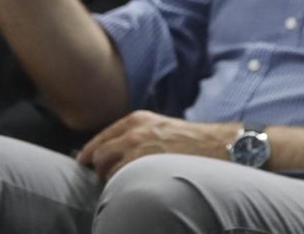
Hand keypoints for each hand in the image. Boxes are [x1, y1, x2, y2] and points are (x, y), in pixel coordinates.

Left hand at [75, 112, 236, 180]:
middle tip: (111, 176)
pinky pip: (117, 179)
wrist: (218, 145)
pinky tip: (136, 184)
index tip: (84, 162)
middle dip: (101, 167)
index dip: (90, 152)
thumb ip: (141, 134)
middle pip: (97, 154)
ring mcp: (135, 147)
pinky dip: (121, 185)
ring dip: (111, 177)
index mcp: (138, 119)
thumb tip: (119, 150)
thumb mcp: (163, 127)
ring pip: (104, 169)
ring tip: (129, 181)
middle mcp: (133, 131)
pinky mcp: (140, 163)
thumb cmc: (195, 140)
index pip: (101, 138)